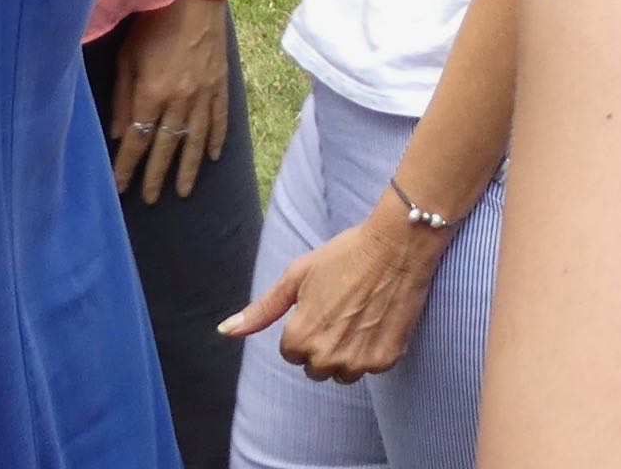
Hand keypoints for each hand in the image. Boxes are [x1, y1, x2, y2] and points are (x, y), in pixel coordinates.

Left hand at [108, 0, 231, 204]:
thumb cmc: (153, 22)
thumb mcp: (127, 57)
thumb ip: (122, 98)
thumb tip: (120, 134)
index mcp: (151, 93)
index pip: (137, 141)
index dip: (128, 167)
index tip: (120, 188)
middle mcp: (179, 100)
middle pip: (165, 147)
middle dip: (156, 176)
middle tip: (151, 199)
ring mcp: (203, 94)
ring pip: (195, 140)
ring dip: (189, 168)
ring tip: (184, 191)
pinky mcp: (220, 84)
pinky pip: (219, 119)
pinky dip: (216, 140)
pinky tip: (213, 157)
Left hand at [222, 203, 454, 383]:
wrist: (397, 246)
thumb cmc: (344, 255)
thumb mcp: (296, 276)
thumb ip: (261, 310)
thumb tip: (224, 331)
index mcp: (299, 337)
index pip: (291, 353)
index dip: (305, 327)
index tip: (322, 306)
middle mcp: (326, 356)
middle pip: (315, 368)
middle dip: (324, 345)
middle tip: (341, 312)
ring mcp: (358, 361)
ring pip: (343, 374)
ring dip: (347, 354)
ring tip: (360, 318)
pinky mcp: (386, 360)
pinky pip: (371, 368)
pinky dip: (374, 350)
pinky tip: (379, 321)